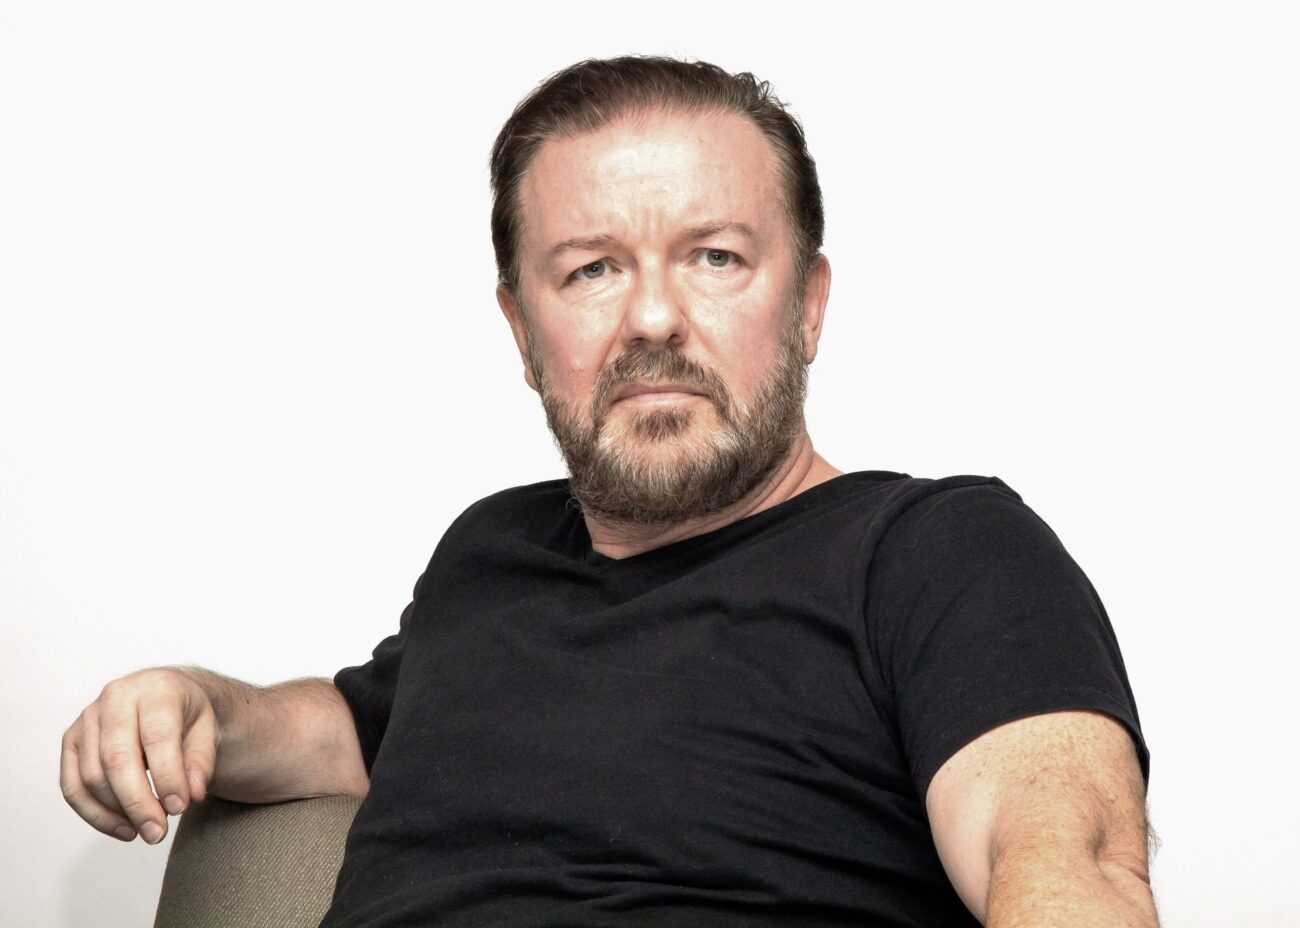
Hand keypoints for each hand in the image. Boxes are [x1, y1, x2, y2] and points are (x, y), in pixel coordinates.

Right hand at [60, 668, 217, 843]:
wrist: (165, 695)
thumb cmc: (186, 713)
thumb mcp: (209, 728)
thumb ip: (202, 760)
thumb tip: (192, 794)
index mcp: (155, 689)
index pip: (157, 737)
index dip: (167, 776)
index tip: (179, 808)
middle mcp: (116, 698)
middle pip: (116, 759)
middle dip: (137, 802)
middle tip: (157, 832)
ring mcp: (88, 719)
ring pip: (91, 777)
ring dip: (118, 812)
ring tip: (148, 829)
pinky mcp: (72, 741)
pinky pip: (73, 786)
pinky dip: (95, 815)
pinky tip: (123, 828)